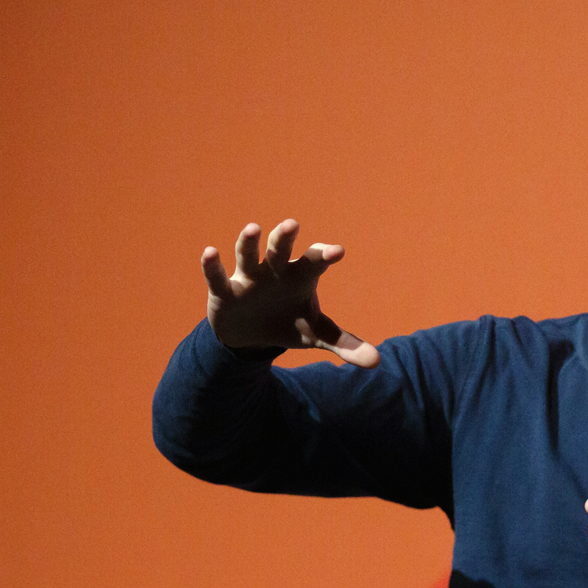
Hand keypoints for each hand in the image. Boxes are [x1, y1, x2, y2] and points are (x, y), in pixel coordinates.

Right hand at [201, 219, 379, 367]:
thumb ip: (344, 344)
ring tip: (254, 229)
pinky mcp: (224, 291)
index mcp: (299, 276)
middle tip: (292, 225)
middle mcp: (274, 270)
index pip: (314, 261)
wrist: (251, 335)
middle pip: (279, 250)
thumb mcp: (316, 334)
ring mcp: (248, 278)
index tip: (338, 252)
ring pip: (248, 255)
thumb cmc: (289, 323)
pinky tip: (210, 252)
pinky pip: (218, 276)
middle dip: (284, 238)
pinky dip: (213, 265)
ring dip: (249, 243)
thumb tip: (377, 362)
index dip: (324, 255)